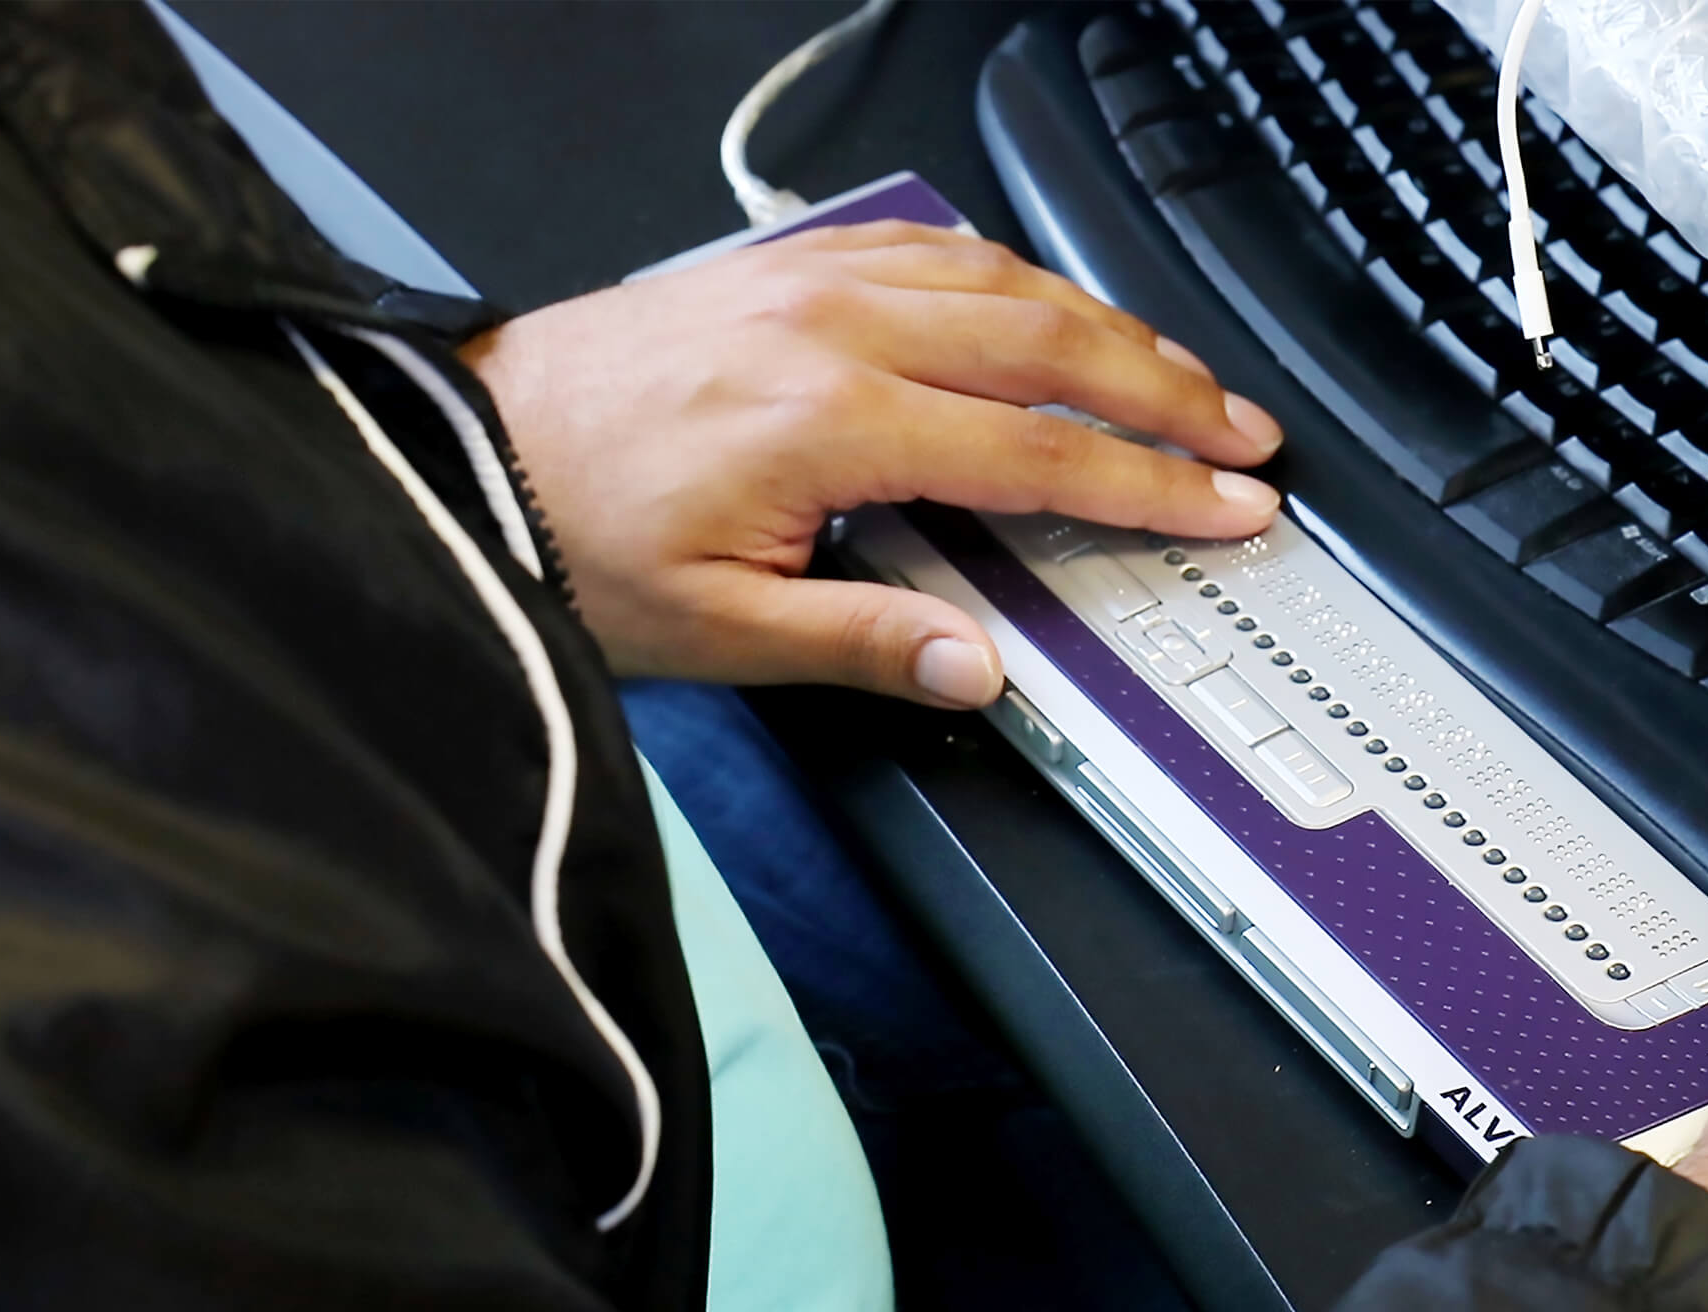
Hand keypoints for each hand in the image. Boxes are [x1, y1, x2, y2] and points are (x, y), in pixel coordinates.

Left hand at [461, 220, 1284, 703]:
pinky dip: (1017, 275)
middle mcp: (834, 330)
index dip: (1151, 484)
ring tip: (1180, 374)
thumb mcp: (715, 632)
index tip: (1225, 503)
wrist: (465, 451)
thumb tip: (977, 668)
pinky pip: (933, 246)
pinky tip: (1050, 301)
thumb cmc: (573, 534)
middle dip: (1167, 391)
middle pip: (1050, 344)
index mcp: (831, 423)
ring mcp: (811, 280)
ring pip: (1004, 282)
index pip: (1040, 452)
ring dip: (1109, 325)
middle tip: (1243, 433)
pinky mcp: (784, 263)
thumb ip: (861, 647)